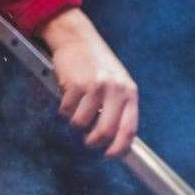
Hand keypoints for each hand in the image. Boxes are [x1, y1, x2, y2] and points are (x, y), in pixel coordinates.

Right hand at [39, 8, 137, 157]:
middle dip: (94, 142)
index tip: (111, 156)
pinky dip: (64, 110)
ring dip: (76, 122)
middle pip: (105, 132)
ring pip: (81, 123)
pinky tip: (68, 97)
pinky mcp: (74, 84)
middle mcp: (114, 90)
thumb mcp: (117, 84)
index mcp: (129, 93)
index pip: (129, 129)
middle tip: (89, 142)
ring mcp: (94, 86)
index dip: (120, 148)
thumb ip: (119, 108)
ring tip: (77, 109)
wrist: (77, 38)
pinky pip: (67, 111)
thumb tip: (116, 140)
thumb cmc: (98, 65)